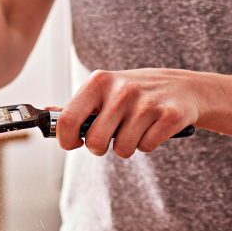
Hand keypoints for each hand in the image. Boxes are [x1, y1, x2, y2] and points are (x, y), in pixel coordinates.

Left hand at [55, 69, 199, 157]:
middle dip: (101, 147)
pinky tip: (154, 127)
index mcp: (99, 82)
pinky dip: (149, 144)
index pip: (68, 120)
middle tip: (112, 136)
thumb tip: (47, 115)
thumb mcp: (105, 90)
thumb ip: (78, 106)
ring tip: (136, 128)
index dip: (67, 140)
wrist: (184, 87)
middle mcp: (122, 90)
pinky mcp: (169, 116)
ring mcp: (147, 103)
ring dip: (127, 146)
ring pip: (122, 149)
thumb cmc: (136, 93)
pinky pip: (146, 147)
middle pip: (95, 142)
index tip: (75, 143)